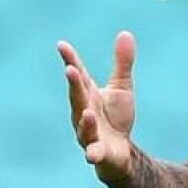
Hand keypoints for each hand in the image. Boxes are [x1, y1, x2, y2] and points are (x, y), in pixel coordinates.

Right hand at [57, 32, 136, 184]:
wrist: (120, 152)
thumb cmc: (116, 118)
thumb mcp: (122, 87)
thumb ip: (122, 63)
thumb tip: (125, 33)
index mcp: (88, 94)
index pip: (77, 74)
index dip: (70, 60)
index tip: (62, 45)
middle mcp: (83, 112)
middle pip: (77, 97)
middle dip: (74, 85)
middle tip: (71, 70)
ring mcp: (88, 133)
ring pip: (83, 126)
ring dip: (84, 119)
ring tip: (88, 111)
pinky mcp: (98, 152)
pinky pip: (93, 152)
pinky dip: (92, 152)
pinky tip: (92, 154)